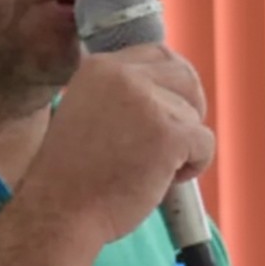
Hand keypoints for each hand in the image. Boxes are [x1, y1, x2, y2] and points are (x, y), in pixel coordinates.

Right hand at [23, 44, 213, 243]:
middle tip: (175, 140)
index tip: (164, 114)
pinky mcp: (170, 133)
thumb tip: (168, 93)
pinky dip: (195, 165)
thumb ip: (121, 96)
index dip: (170, 85)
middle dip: (190, 106)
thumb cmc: (73, 176)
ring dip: (184, 145)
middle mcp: (124, 76)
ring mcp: (149, 103)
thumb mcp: (88, 112)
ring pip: (194, 115)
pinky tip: (164, 181)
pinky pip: (205, 142)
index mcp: (100, 67)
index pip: (157, 54)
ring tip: (150, 170)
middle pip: (185, 74)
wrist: (59, 211)